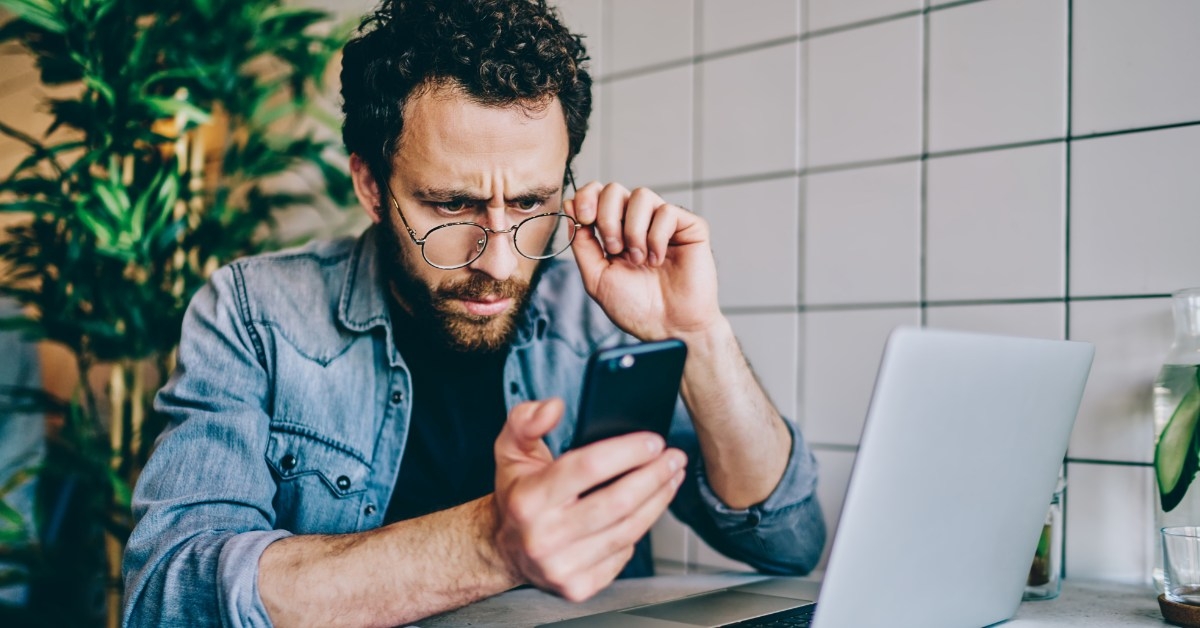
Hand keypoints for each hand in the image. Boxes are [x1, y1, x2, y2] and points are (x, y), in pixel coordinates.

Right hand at [492, 398, 686, 600]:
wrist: (505, 549)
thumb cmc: (516, 496)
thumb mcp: (509, 450)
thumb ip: (526, 421)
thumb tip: (553, 407)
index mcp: (529, 499)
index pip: (587, 468)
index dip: (626, 452)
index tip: (652, 442)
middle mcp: (543, 536)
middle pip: (618, 502)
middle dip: (655, 476)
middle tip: (673, 458)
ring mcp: (562, 566)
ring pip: (628, 529)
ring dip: (658, 500)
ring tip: (671, 478)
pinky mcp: (579, 586)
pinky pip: (624, 554)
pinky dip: (641, 529)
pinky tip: (648, 509)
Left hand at [566, 182, 721, 341]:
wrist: (668, 328)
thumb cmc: (635, 308)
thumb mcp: (596, 277)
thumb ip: (582, 242)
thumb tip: (571, 206)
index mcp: (615, 231)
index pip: (597, 195)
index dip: (587, 197)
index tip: (583, 218)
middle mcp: (639, 222)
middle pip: (615, 190)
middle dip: (608, 217)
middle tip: (614, 249)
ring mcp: (664, 223)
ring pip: (642, 195)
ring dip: (633, 229)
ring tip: (638, 259)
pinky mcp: (690, 227)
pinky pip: (667, 211)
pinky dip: (657, 237)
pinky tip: (658, 260)